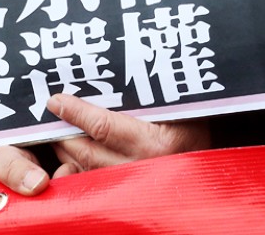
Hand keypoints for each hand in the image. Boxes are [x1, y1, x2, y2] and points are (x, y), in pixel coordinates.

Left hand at [0, 93, 210, 194]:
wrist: (214, 168)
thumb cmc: (196, 126)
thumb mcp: (178, 105)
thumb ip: (148, 94)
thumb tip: (111, 68)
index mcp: (155, 143)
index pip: (102, 126)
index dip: (75, 112)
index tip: (56, 101)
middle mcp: (142, 168)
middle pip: (87, 151)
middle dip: (63, 134)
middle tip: (49, 116)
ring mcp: (134, 187)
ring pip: (86, 170)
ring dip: (67, 152)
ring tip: (57, 133)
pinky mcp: (129, 197)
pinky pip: (94, 184)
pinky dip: (79, 170)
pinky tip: (72, 157)